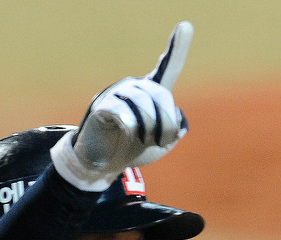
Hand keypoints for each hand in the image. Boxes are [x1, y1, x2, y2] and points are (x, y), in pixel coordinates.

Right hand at [50, 21, 193, 190]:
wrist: (101, 165)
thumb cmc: (130, 150)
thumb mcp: (160, 146)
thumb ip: (174, 132)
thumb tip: (177, 118)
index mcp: (150, 94)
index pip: (166, 68)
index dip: (177, 48)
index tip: (185, 26)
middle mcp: (134, 87)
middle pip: (160, 94)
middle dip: (168, 122)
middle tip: (164, 141)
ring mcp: (116, 94)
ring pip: (143, 101)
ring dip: (152, 125)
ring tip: (147, 140)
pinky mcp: (101, 107)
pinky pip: (121, 110)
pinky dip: (131, 125)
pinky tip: (129, 133)